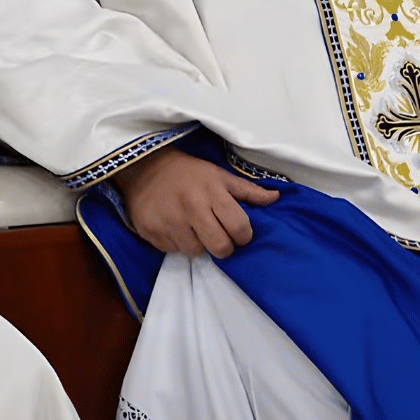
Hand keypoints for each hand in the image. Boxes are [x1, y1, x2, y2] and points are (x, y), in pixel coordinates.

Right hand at [112, 145, 279, 257]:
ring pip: (196, 252)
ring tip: (193, 228)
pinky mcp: (151, 231)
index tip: (238, 231)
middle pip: (220, 247)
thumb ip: (248, 190)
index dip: (243, 235)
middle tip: (219, 236)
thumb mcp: (219, 175)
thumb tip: (276, 198)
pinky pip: (173, 250)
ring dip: (198, 244)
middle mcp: (191, 208)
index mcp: (212, 192)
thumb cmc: (188, 172)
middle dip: (224, 246)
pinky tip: (175, 227)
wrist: (144, 167)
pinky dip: (178, 243)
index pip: (239, 228)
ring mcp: (169, 221)